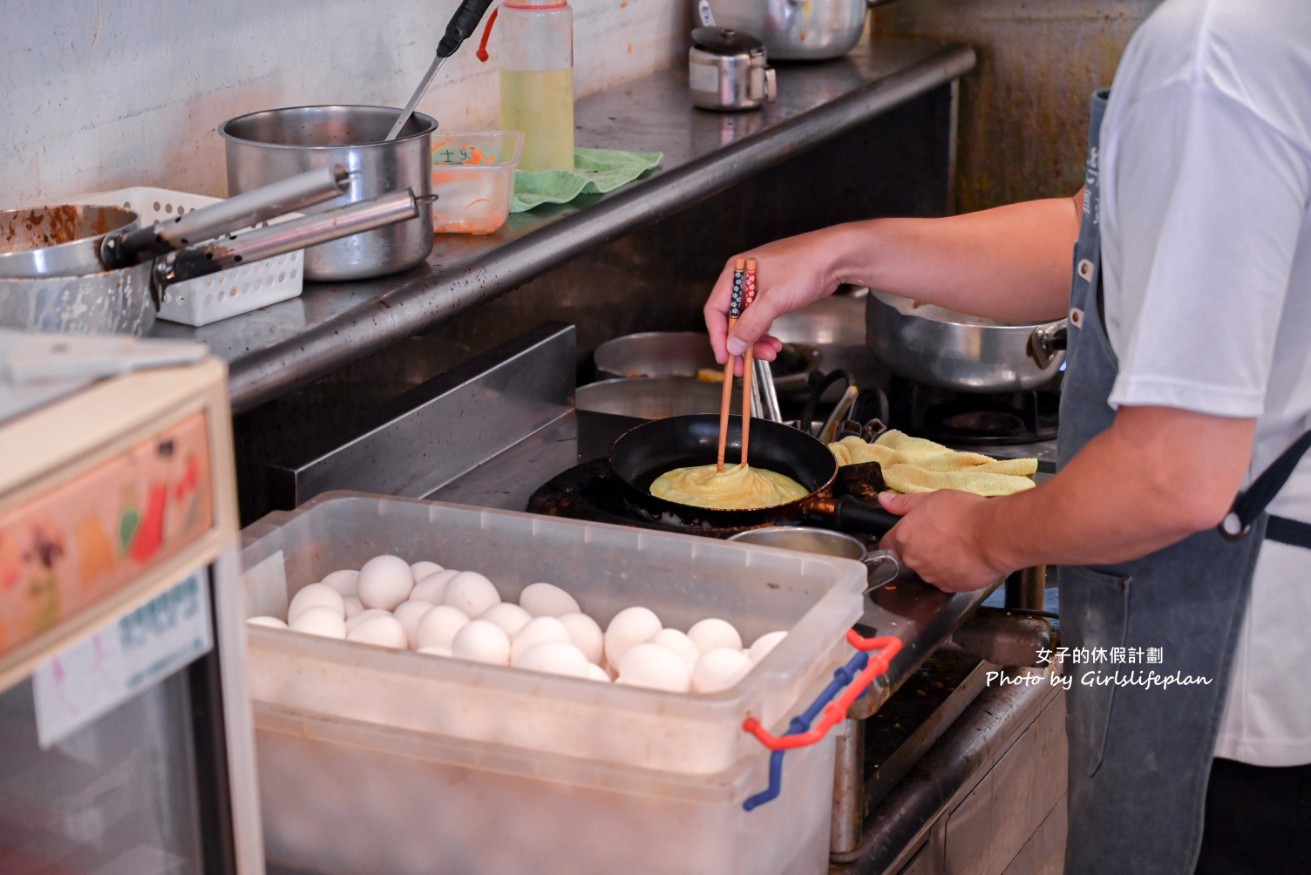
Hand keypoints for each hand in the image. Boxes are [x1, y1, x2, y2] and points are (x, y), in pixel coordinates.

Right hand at [703, 230, 849, 365]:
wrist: (834, 257)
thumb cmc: (804, 266)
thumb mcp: (773, 300)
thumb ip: (751, 325)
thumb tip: (734, 345)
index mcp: (734, 274)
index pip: (715, 310)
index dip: (717, 336)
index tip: (724, 357)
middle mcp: (742, 280)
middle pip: (731, 319)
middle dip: (739, 343)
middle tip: (743, 365)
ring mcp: (758, 287)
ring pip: (748, 322)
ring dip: (756, 341)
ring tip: (771, 353)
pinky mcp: (773, 294)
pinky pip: (762, 318)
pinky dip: (766, 333)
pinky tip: (775, 343)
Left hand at [876, 490, 1007, 592]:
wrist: (994, 536)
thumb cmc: (962, 512)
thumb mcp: (932, 498)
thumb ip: (904, 502)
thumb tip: (883, 500)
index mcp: (904, 539)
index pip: (887, 545)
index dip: (899, 538)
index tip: (912, 532)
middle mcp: (913, 561)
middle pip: (908, 558)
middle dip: (919, 549)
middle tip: (940, 535)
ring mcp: (932, 577)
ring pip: (927, 570)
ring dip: (936, 561)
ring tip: (956, 547)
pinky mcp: (950, 588)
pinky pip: (946, 580)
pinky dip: (952, 572)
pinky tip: (966, 559)